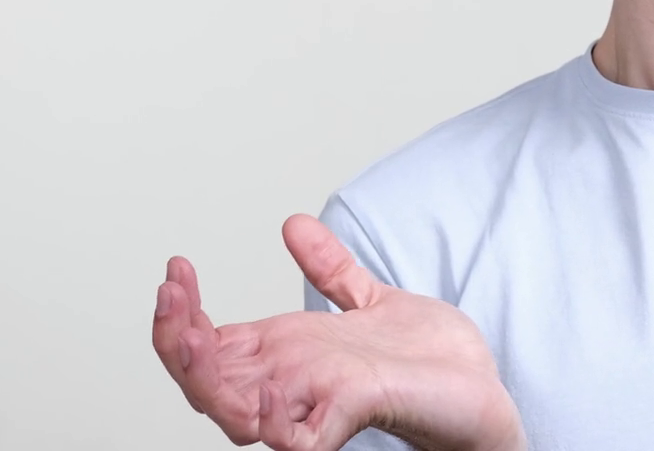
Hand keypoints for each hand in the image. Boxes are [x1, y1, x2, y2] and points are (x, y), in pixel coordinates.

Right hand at [152, 215, 524, 450]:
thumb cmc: (427, 361)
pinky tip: (268, 390)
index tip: (177, 267)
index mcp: (286, 355)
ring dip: (204, 377)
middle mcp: (290, 384)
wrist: (482, 390)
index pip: (210, 344)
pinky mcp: (349, 420)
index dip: (182, 312)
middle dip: (175, 341)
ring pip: (232, 411)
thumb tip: (292, 224)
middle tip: (171, 295)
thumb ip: (330, 269)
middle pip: (204, 380)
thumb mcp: (370, 299)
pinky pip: (295, 439)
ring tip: (192, 335)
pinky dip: (273, 420)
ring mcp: (314, 406)